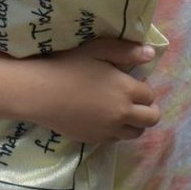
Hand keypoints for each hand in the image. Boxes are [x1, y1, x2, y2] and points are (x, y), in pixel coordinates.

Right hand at [29, 39, 160, 143]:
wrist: (39, 92)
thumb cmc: (68, 65)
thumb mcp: (97, 49)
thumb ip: (126, 52)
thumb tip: (151, 54)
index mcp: (126, 90)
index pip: (150, 95)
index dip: (144, 88)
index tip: (132, 82)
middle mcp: (122, 113)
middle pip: (151, 119)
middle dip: (148, 109)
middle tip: (134, 100)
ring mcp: (108, 130)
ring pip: (135, 133)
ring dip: (134, 123)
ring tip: (121, 110)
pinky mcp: (94, 139)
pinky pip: (115, 140)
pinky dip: (116, 131)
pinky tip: (104, 118)